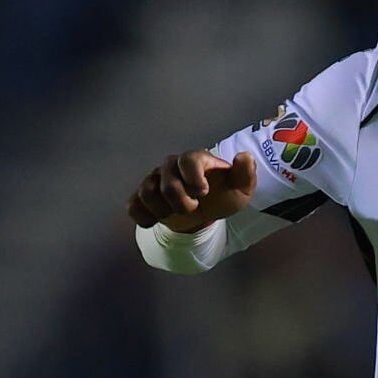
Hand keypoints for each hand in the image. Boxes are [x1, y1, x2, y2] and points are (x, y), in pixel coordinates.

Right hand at [126, 150, 256, 232]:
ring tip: (176, 214)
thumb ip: (245, 173)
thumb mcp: (241, 187)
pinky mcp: (143, 196)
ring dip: (163, 210)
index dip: (194, 178)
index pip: (188, 160)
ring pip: (147, 192)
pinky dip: (144, 216)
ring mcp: (155, 179)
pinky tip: (157, 220)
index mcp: (196, 159)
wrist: (207, 210)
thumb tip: (244, 157)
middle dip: (181, 202)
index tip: (204, 193)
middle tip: (193, 208)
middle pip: (167, 182)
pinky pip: (133, 205)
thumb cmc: (223, 194)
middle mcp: (172, 165)